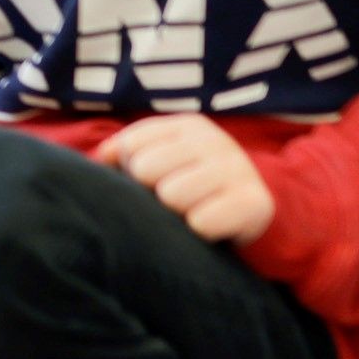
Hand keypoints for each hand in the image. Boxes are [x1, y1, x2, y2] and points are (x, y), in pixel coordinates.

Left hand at [100, 115, 276, 243]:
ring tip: (189, 215)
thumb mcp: (160, 164)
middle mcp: (216, 140)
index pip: (131, 145)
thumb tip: (103, 156)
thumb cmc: (191, 190)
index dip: (130, 171)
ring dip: (174, 215)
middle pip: (146, 168)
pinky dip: (198, 232)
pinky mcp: (255, 203)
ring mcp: (237, 169)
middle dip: (151, 193)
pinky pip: (201, 223)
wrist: (250, 217)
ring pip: (172, 196)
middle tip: (171, 203)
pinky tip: (207, 230)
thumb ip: (125, 154)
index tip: (149, 182)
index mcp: (189, 126)